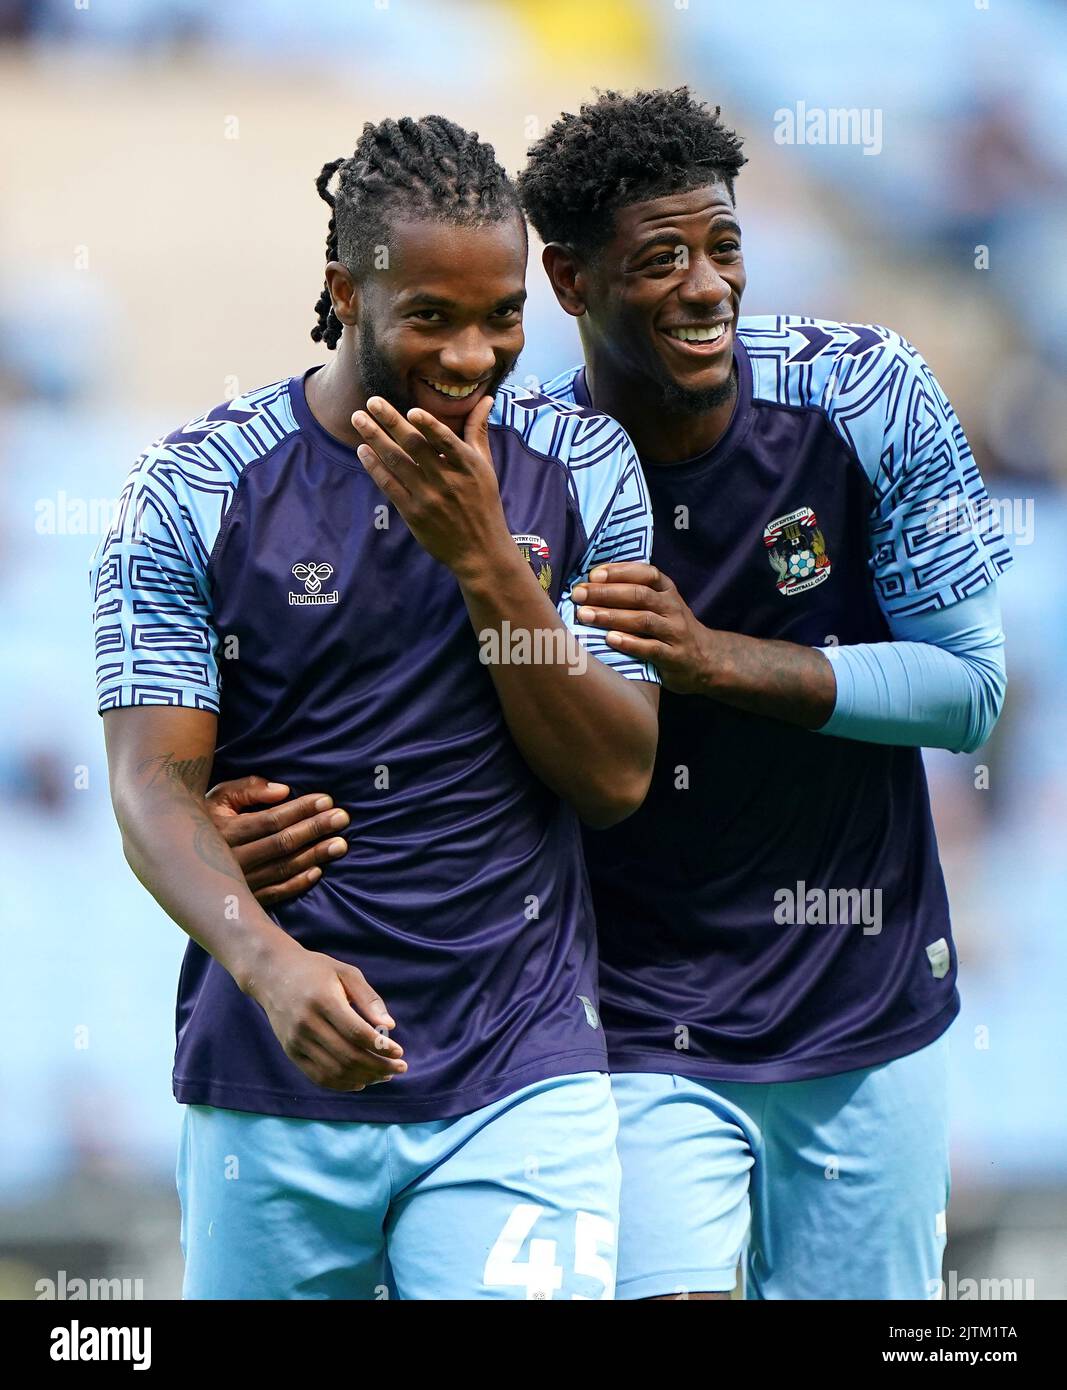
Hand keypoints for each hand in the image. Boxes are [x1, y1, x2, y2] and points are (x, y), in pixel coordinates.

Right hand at [205, 776, 348, 907]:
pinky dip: (297, 883)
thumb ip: (247, 789)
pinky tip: (317, 871)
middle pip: (281, 843)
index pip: (271, 819)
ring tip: (341, 844)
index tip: (327, 801)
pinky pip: (274, 894)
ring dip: (314, 855)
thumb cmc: (203, 820)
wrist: (174, 858)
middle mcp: (230, 859)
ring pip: (282, 868)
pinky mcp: (242, 899)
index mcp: (224, 831)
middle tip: (343, 818)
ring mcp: (237, 883)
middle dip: (315, 829)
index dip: (300, 809)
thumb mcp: (218, 798)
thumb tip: (283, 790)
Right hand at [246, 939, 406, 1091]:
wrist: (272, 974)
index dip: (380, 1046)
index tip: (399, 1052)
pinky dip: (342, 1084)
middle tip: (399, 1068)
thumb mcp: (345, 973)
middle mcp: (306, 1023)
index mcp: (323, 1000)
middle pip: (347, 1055)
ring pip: (334, 1070)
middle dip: (378, 1066)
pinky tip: (361, 1082)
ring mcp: (296, 1040)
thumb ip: (369, 998)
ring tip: (384, 1075)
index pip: (356, 1032)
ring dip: (364, 1078)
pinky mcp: (290, 1052)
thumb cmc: (316, 970)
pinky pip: (318, 1076)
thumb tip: (389, 1026)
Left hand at [352, 395, 516, 581]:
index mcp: (467, 466)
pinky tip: (363, 450)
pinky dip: (374, 467)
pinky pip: (389, 485)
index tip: (412, 410)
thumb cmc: (483, 502)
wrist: (479, 550)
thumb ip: (478, 431)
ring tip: (358, 419)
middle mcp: (447, 481)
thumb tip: (485, 399)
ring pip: (397, 463)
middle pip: (414, 447)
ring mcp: (428, 498)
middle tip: (372, 401)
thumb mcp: (485, 467)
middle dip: (391, 421)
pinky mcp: (413, 513)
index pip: (446, 442)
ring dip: (375, 438)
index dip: (429, 426)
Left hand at [571, 562, 710, 695]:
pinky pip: (651, 648)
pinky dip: (630, 643)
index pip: (645, 573)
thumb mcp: (661, 604)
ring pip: (643, 620)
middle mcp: (672, 608)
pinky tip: (609, 639)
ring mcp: (675, 632)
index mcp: (667, 590)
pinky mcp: (674, 657)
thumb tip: (591, 582)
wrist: (706, 660)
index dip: (619, 572)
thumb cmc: (670, 628)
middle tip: (578, 595)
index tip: (593, 574)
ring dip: (611, 616)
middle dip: (606, 593)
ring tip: (585, 615)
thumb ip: (634, 592)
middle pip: (639, 595)